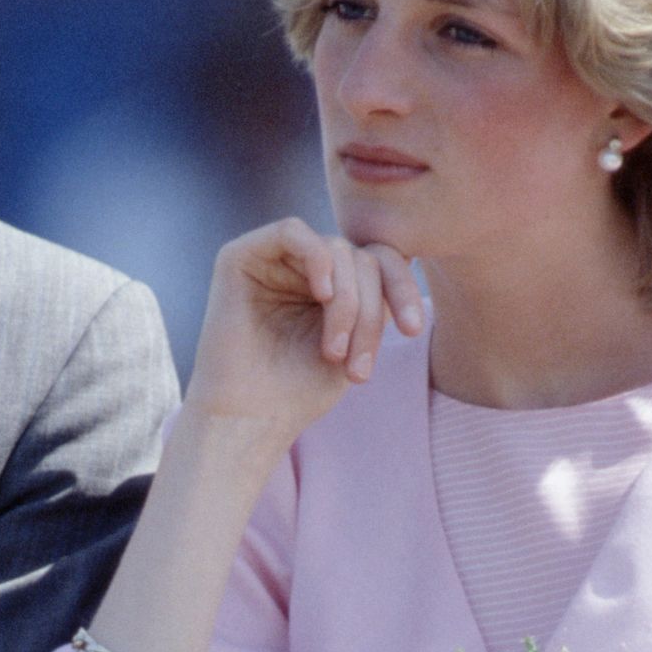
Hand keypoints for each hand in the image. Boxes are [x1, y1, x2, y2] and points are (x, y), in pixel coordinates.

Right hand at [183, 218, 422, 442]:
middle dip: (369, 311)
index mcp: (327, 286)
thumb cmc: (299, 392)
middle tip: (357, 365)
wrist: (249, 420)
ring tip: (334, 352)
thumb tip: (407, 258)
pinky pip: (291, 231)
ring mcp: (270, 261)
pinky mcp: (239, 257)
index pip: (379, 261)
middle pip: (361, 258)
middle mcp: (299, 269)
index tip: (412, 331)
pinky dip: (317, 259)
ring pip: (335, 249)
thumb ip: (375, 301)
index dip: (403, 289)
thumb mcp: (357, 343)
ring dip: (348, 302)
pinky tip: (322, 295)